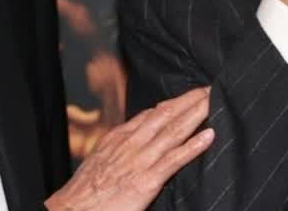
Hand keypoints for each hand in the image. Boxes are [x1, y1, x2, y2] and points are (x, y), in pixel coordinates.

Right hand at [44, 87, 214, 210]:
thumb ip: (118, 148)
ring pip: (175, 130)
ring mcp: (141, 160)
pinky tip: (209, 136)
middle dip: (190, 100)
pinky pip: (175, 159)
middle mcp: (132, 143)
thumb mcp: (100, 159)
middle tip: (210, 88)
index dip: (174, 102)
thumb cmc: (85, 190)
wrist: (72, 209)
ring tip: (215, 101)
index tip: (191, 94)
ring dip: (197, 113)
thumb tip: (135, 139)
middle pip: (167, 114)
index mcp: (120, 137)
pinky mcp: (147, 179)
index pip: (152, 113)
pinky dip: (193, 146)